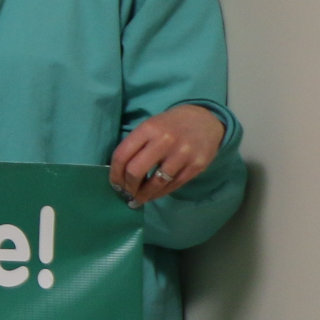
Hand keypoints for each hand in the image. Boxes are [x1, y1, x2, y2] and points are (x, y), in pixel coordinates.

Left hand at [109, 103, 224, 204]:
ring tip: (137, 200)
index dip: (115, 174)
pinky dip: (160, 193)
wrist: (205, 120)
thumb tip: (121, 174)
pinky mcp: (197, 165)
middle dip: (127, 187)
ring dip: (143, 195)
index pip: (122, 155)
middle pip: (136, 171)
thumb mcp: (149, 127)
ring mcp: (182, 154)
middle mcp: (164, 141)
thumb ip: (135, 146)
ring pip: (156, 182)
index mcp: (148, 129)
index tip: (114, 184)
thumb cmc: (170, 125)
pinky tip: (153, 195)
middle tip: (125, 194)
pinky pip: (174, 185)